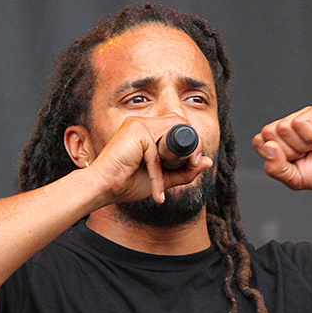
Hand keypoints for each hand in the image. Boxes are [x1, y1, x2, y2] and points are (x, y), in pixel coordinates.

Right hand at [85, 116, 213, 204]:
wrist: (103, 189)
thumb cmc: (127, 183)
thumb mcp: (163, 178)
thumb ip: (185, 170)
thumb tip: (209, 161)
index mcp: (147, 129)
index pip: (178, 126)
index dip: (191, 142)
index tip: (194, 164)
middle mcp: (143, 122)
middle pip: (179, 124)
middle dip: (191, 145)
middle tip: (192, 166)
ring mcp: (138, 123)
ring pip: (173, 132)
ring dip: (177, 157)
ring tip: (168, 178)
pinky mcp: (136, 131)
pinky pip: (157, 151)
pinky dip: (158, 173)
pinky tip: (157, 190)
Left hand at [252, 104, 311, 193]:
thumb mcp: (294, 179)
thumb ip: (275, 168)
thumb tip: (268, 147)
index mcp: (279, 140)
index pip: (260, 142)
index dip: (276, 157)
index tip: (295, 162)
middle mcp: (288, 125)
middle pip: (269, 133)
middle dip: (289, 151)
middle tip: (307, 154)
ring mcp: (302, 116)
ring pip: (283, 127)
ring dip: (302, 144)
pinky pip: (299, 122)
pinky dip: (311, 136)